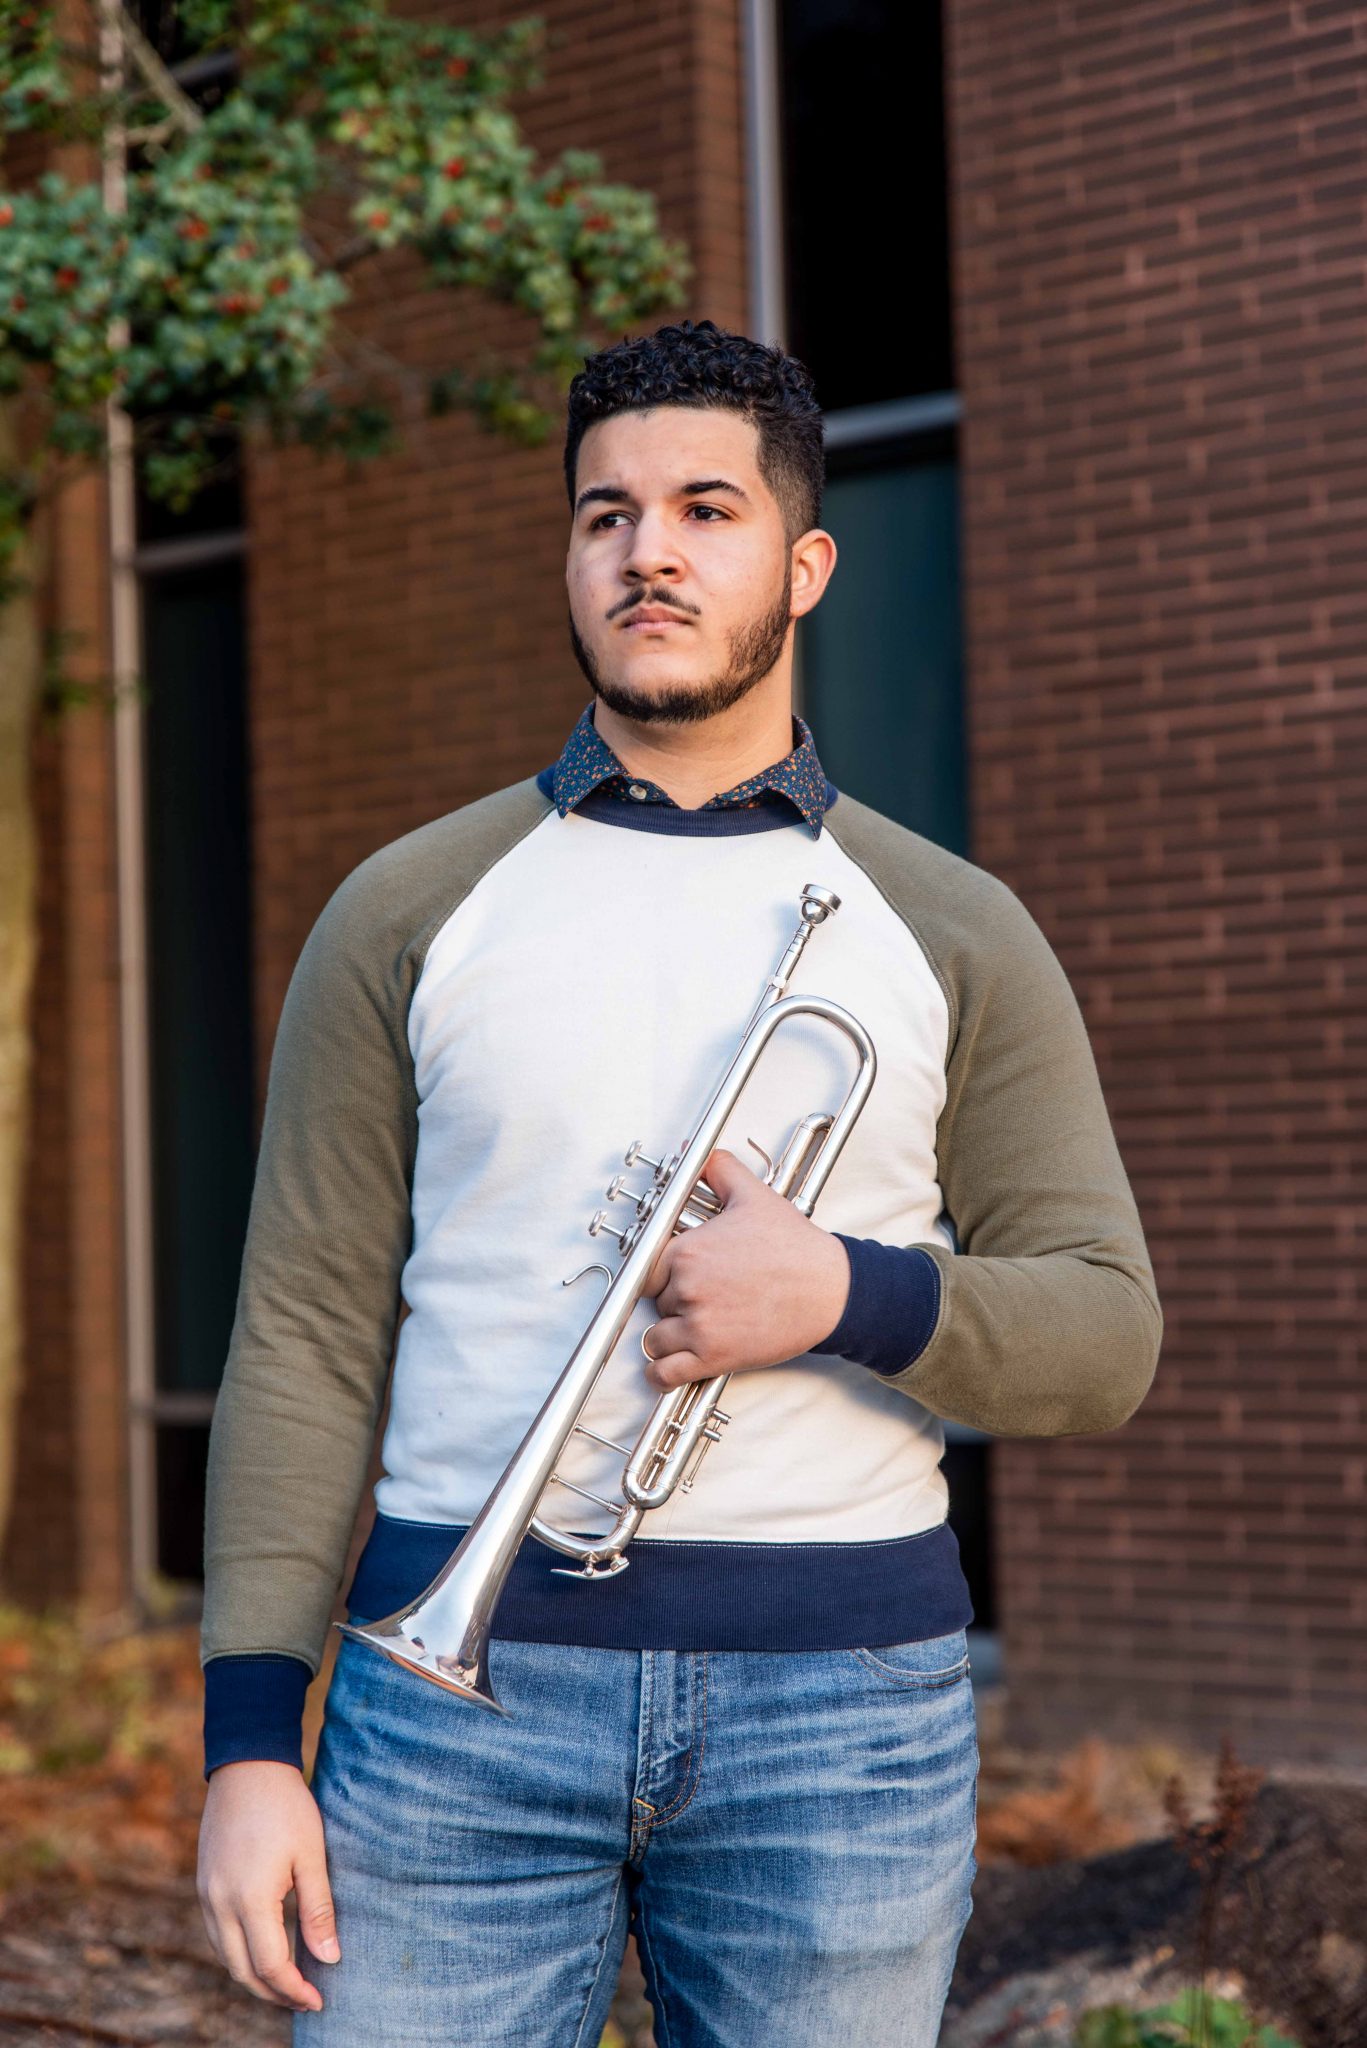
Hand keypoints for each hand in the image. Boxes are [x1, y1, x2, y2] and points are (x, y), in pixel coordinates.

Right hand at [197, 1759, 338, 2012]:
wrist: (247, 1765)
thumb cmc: (286, 1806)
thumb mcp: (311, 1855)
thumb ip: (319, 1910)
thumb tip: (330, 1959)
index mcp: (250, 1899)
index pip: (271, 1966)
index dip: (295, 1990)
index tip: (319, 2001)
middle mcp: (220, 1904)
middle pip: (242, 1972)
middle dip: (273, 1993)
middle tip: (305, 1998)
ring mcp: (206, 1895)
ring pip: (226, 1957)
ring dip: (254, 1976)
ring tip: (288, 1980)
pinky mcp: (203, 1884)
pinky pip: (218, 1935)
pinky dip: (239, 1952)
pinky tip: (263, 1948)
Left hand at [640, 1147, 850, 1390]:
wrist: (830, 1289)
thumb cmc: (795, 1248)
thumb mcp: (755, 1197)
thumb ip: (722, 1170)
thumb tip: (705, 1157)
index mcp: (688, 1251)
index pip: (648, 1269)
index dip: (662, 1275)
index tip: (673, 1279)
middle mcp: (687, 1288)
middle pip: (656, 1302)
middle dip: (674, 1303)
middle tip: (704, 1299)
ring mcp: (699, 1325)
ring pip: (656, 1338)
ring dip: (668, 1337)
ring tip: (692, 1330)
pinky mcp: (713, 1357)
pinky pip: (665, 1373)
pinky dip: (661, 1374)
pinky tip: (667, 1368)